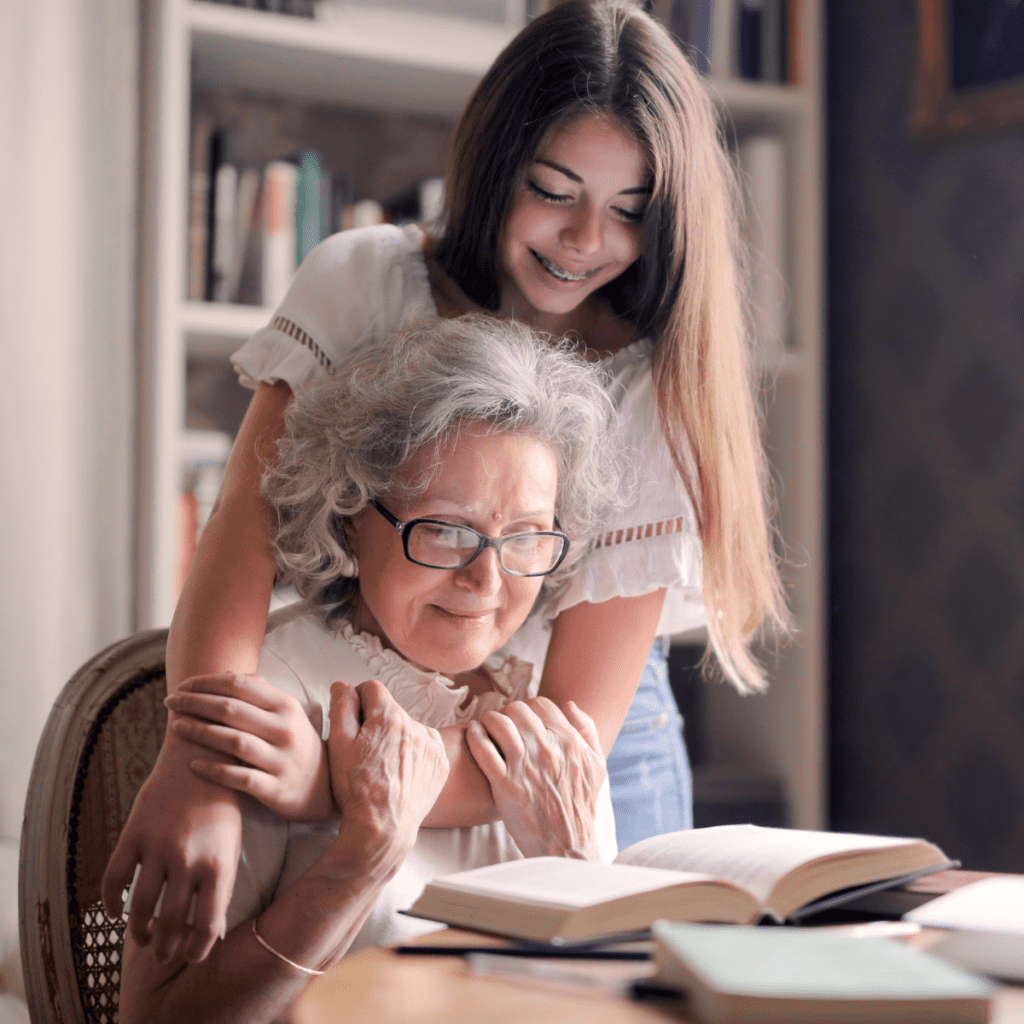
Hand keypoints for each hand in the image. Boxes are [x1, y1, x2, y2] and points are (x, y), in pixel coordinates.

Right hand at [101, 730, 241, 964]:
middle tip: (164, 953)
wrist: (202, 752)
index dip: (196, 949)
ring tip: (144, 937)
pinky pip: (113, 879)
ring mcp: (158, 847)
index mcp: (219, 864)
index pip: (206, 926)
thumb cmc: (223, 802)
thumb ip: (220, 885)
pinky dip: (110, 903)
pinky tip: (115, 912)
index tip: (192, 955)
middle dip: (167, 946)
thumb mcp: (231, 843)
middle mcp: (187, 859)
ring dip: (140, 931)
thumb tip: (210, 932)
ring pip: (140, 907)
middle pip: (171, 922)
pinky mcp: (134, 833)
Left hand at [165, 673, 332, 821]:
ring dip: (200, 732)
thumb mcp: (287, 713)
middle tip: (170, 701)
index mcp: (286, 706)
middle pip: (232, 711)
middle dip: (195, 703)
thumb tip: (226, 673)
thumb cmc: (295, 743)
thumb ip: (260, 692)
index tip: (183, 685)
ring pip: (234, 742)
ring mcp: (281, 760)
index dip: (206, 683)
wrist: (323, 786)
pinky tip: (192, 764)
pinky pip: (239, 778)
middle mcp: (285, 730)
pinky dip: (214, 770)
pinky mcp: (275, 789)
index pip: (240, 685)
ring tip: (176, 727)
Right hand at [327, 680, 448, 867]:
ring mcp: (432, 745)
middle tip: (364, 751)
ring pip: (408, 728)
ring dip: (396, 737)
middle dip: (376, 722)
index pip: (371, 688)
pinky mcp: (441, 763)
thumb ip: (341, 706)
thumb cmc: (356, 788)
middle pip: (391, 710)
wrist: (383, 828)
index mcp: (389, 716)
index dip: (357, 702)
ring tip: (382, 766)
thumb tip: (343, 684)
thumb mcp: (338, 744)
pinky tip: (400, 773)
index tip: (352, 723)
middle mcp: (416, 725)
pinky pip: (425, 746)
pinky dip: (413, 754)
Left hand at [466, 698, 604, 860]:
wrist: (566, 845)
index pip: (541, 704)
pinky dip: (475, 736)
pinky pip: (483, 748)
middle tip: (502, 725)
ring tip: (484, 726)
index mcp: (568, 741)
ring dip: (488, 720)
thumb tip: (570, 705)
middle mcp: (546, 749)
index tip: (522, 719)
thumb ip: (586, 731)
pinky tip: (473, 733)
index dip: (530, 708)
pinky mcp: (504, 784)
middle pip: (517, 709)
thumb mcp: (596, 766)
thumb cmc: (581, 807)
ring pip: (498, 723)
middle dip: (508, 713)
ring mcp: (524, 765)